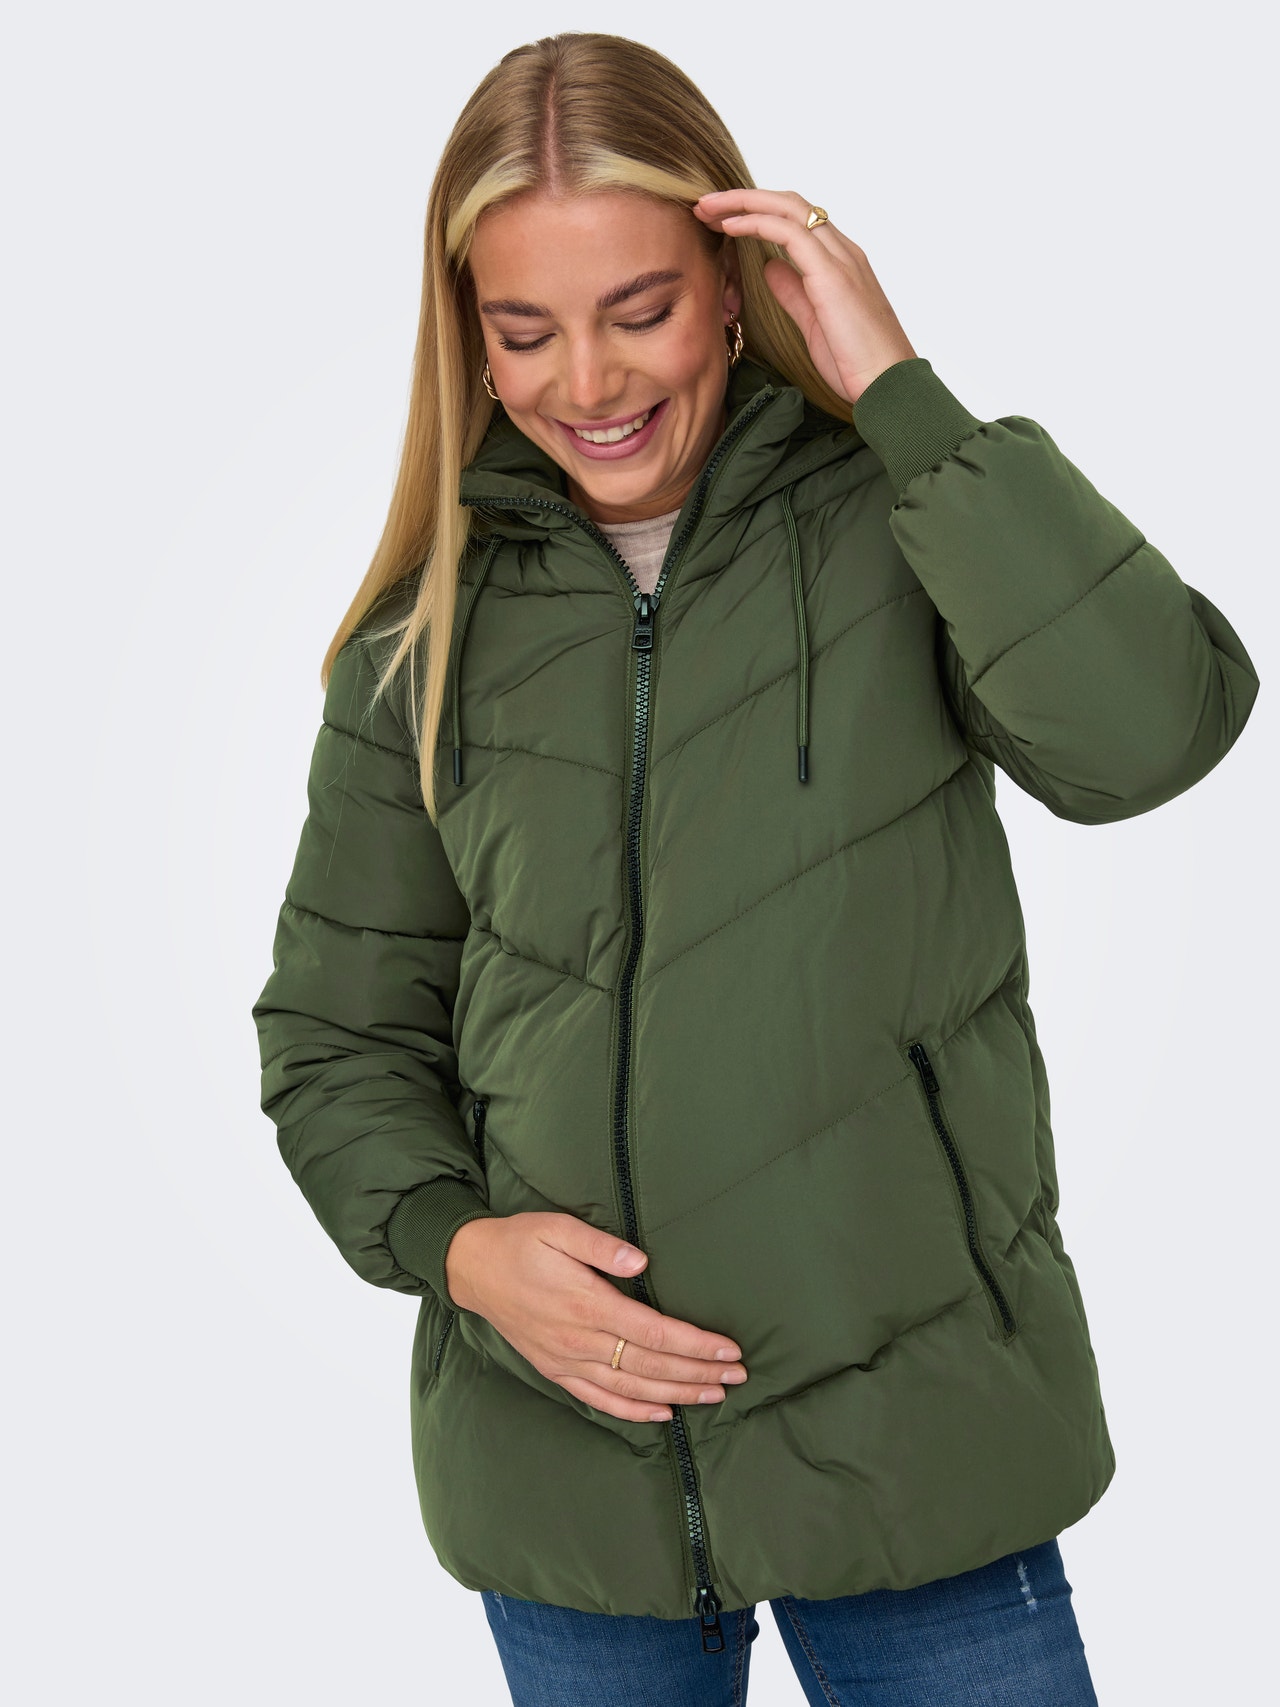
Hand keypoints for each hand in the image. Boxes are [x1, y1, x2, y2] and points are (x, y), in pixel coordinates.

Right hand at [444, 1212, 748, 1423]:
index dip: (696, 1345)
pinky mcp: (555, 1369)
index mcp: (586, 1304)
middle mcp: (579, 1340)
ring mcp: (566, 1360)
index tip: (729, 1349)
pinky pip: (599, 1399)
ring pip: (631, 1389)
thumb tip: (641, 1261)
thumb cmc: (520, 1241)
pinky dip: (633, 1411)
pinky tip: (661, 1413)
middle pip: (651, 1366)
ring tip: (713, 1395)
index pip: (655, 1333)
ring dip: (676, 1394)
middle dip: (698, 1373)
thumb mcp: (558, 1228)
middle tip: (738, 1376)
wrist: (472, 1268)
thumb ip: (601, 1245)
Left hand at [693, 188, 916, 407]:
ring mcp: (839, 258)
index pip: (796, 219)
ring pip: (788, 208)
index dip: (758, 212)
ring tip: (708, 208)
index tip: (721, 219)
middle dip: (744, 198)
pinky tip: (730, 227)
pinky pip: (789, 233)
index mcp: (840, 261)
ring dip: (743, 203)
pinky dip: (756, 223)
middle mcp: (842, 251)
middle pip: (789, 203)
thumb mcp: (813, 322)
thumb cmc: (857, 362)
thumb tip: (771, 267)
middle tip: (706, 203)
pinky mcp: (832, 273)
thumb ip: (793, 292)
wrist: (887, 384)